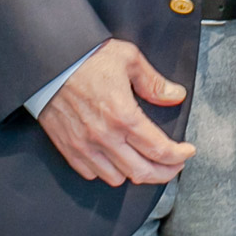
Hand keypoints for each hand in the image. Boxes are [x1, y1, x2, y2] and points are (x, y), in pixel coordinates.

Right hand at [39, 40, 196, 186]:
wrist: (48, 60)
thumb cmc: (85, 57)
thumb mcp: (128, 59)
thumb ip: (154, 82)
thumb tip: (175, 96)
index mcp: (124, 115)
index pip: (159, 150)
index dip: (179, 155)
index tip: (187, 151)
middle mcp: (105, 136)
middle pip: (142, 172)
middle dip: (165, 172)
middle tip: (174, 165)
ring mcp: (85, 146)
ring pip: (117, 178)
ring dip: (134, 172)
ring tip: (144, 161)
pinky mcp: (68, 148)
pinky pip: (92, 173)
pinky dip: (107, 171)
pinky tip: (115, 159)